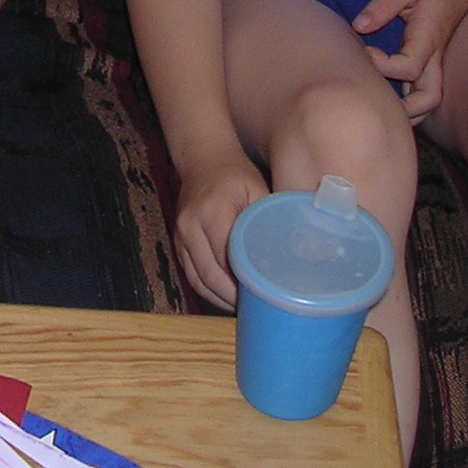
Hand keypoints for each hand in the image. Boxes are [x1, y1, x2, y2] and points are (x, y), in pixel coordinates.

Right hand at [173, 151, 269, 310]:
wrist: (203, 157)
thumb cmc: (235, 174)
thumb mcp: (258, 191)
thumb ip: (266, 223)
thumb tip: (289, 254)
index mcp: (213, 214)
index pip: (225, 261)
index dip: (242, 284)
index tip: (261, 299)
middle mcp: (190, 226)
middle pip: (208, 275)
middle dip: (231, 298)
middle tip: (255, 309)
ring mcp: (180, 234)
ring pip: (196, 279)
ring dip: (218, 297)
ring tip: (242, 308)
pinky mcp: (178, 240)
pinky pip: (190, 272)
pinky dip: (207, 287)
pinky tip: (225, 295)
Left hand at [353, 0, 467, 121]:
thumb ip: (382, 6)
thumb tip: (359, 27)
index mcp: (428, 38)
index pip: (408, 67)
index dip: (383, 66)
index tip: (364, 50)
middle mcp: (435, 57)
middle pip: (429, 99)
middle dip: (403, 109)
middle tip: (372, 97)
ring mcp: (436, 62)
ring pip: (429, 101)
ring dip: (407, 109)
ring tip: (376, 101)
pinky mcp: (431, 61)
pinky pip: (423, 90)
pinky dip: (407, 100)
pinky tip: (384, 94)